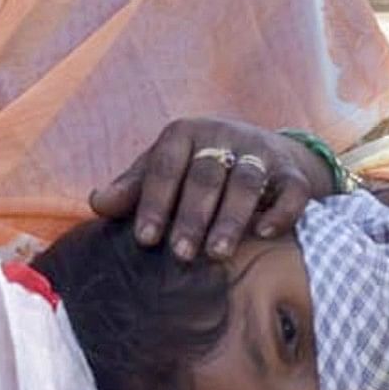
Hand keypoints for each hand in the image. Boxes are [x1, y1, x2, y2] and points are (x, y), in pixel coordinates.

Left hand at [87, 117, 329, 261]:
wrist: (259, 151)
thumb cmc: (194, 167)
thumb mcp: (162, 171)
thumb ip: (132, 189)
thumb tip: (96, 204)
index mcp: (184, 134)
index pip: (164, 166)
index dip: (154, 202)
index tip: (144, 239)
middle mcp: (223, 136)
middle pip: (205, 175)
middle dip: (192, 216)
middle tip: (181, 255)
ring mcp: (259, 152)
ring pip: (246, 181)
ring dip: (231, 218)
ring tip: (218, 253)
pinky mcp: (292, 170)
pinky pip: (292, 189)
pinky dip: (282, 211)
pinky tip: (266, 234)